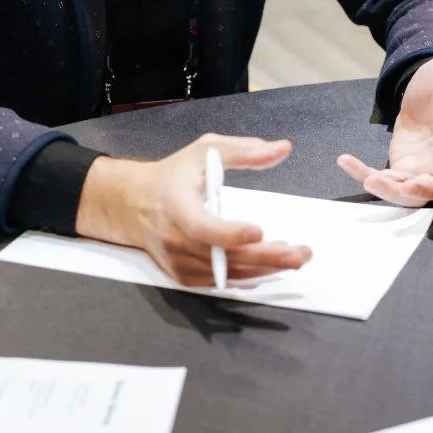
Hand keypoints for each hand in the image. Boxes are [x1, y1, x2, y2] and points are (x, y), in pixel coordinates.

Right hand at [75, 132, 312, 286]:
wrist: (133, 204)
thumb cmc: (173, 175)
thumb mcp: (204, 151)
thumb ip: (244, 151)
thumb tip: (283, 149)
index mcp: (176, 205)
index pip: (201, 227)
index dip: (229, 234)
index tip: (259, 231)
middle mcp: (175, 239)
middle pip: (222, 258)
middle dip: (265, 258)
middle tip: (299, 254)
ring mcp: (178, 262)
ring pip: (226, 275)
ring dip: (264, 269)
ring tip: (295, 257)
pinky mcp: (183, 277)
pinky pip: (220, 283)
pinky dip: (247, 276)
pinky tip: (270, 266)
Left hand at [337, 29, 432, 206]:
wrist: (422, 100)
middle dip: (428, 189)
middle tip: (411, 186)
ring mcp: (423, 169)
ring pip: (413, 193)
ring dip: (393, 191)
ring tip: (370, 178)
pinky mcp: (401, 172)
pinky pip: (386, 182)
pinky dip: (364, 174)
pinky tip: (344, 161)